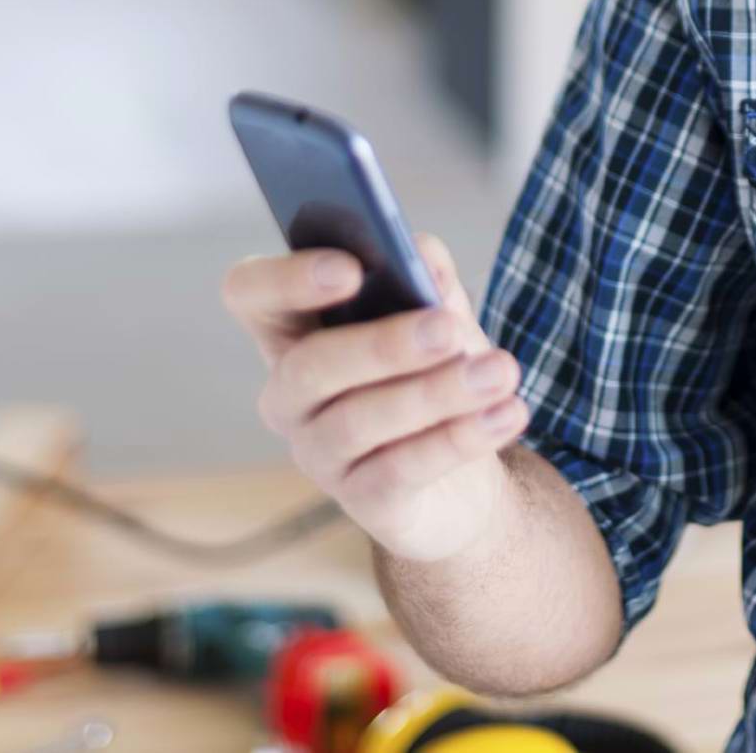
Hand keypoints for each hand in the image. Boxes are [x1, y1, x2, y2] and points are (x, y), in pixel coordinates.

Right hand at [223, 231, 530, 562]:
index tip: (350, 268)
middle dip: (382, 345)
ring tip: (501, 371)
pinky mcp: (362, 501)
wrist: (464, 478)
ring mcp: (319, 454)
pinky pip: (400, 470)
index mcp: (293, 331)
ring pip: (360, 421)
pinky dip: (458, 438)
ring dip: (437, 392)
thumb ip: (427, 278)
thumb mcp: (438, 317)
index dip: (287, 278)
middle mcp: (290, 395)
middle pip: (309, 366)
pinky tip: (506, 413)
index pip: (250, 294)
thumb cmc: (434, 374)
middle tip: (447, 330)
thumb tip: (422, 254)